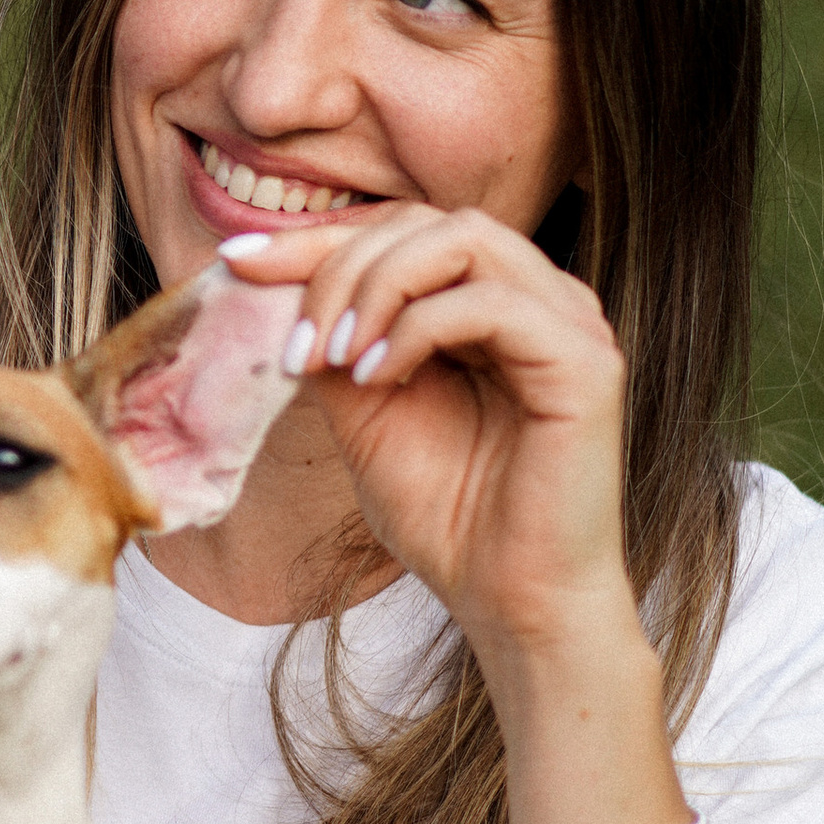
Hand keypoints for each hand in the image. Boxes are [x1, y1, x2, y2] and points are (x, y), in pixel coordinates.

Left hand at [224, 203, 635, 669]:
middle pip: (428, 222)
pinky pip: (492, 302)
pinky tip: (378, 377)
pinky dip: (419, 328)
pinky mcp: (587, 363)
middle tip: (296, 343)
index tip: (236, 265)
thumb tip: (273, 285)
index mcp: (491, 301)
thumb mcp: (363, 413)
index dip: (316, 238)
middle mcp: (539, 298)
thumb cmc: (448, 514)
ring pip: (464, 239)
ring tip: (334, 355)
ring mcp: (571, 323)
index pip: (401, 231)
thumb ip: (334, 342)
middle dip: (338, 265)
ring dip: (376, 286)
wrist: (511, 601)